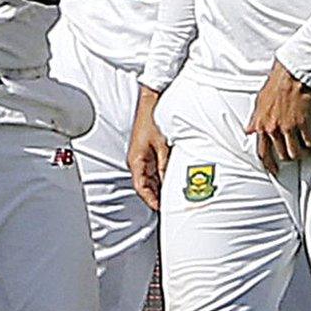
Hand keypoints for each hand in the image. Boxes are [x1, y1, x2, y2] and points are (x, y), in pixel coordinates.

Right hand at [128, 85, 168, 209]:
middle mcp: (137, 160)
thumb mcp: (162, 145)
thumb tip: (169, 182)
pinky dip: (162, 176)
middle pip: (146, 185)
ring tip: (174, 194)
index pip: (141, 188)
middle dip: (157, 195)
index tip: (161, 208)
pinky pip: (154, 169)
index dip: (151, 200)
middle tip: (170, 205)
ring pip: (150, 178)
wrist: (152, 101)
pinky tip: (172, 178)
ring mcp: (143, 155)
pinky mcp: (149, 150)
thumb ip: (165, 166)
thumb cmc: (153, 118)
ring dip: (160, 186)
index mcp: (136, 160)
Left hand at [246, 61, 310, 174]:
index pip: (262, 152)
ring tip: (309, 146)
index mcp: (260, 125)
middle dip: (291, 157)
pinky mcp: (303, 124)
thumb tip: (248, 131)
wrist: (291, 75)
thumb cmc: (275, 86)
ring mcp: (288, 128)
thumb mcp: (259, 103)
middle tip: (299, 153)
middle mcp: (272, 129)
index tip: (274, 171)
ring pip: (297, 153)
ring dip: (305, 153)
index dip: (268, 164)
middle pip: (282, 155)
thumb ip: (254, 119)